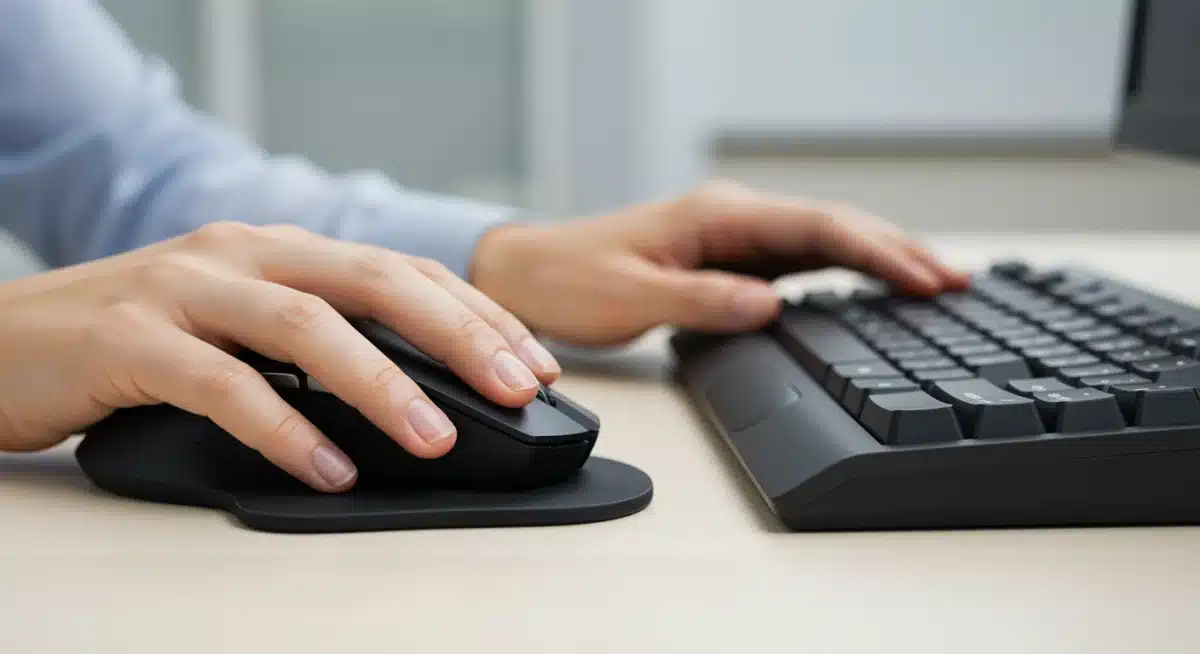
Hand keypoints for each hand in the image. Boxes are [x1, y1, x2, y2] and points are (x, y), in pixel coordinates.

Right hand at [0, 222, 559, 491]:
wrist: (1, 341)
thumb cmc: (134, 337)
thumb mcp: (239, 320)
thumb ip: (315, 338)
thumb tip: (418, 394)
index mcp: (279, 248)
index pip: (402, 270)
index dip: (476, 314)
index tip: (536, 364)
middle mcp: (242, 254)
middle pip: (373, 280)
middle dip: (458, 335)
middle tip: (518, 389)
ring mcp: (185, 290)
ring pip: (306, 325)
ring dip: (383, 385)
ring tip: (436, 439)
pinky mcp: (131, 339)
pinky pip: (224, 385)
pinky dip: (284, 430)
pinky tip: (327, 472)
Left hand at [471, 180, 968, 345]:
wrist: (532, 273)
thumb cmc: (573, 279)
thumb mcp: (634, 295)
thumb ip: (704, 300)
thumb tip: (771, 305)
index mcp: (718, 215)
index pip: (818, 227)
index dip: (877, 251)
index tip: (923, 278)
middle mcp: (733, 218)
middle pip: (833, 228)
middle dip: (896, 251)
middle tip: (955, 282)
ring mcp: (733, 237)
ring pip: (822, 242)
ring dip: (878, 260)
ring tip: (934, 282)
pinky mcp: (727, 260)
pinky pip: (799, 261)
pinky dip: (842, 272)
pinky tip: (871, 287)